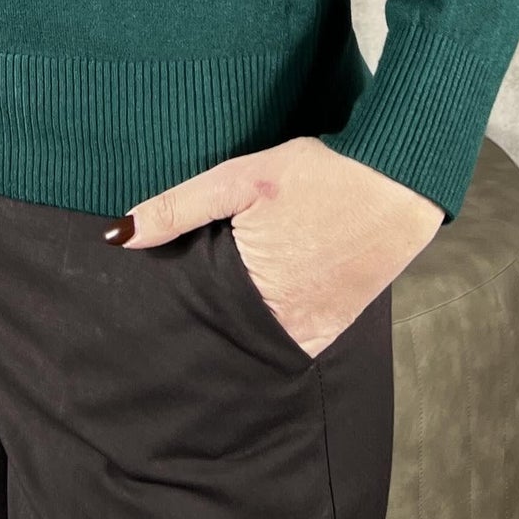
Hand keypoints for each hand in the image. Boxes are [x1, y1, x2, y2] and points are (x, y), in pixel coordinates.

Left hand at [108, 137, 443, 356]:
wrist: (399, 179)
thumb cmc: (319, 174)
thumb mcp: (240, 179)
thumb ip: (178, 208)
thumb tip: (120, 235)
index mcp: (256, 294)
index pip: (194, 321)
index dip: (171, 313)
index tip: (147, 311)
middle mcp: (288, 325)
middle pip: (225, 339)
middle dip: (200, 328)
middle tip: (171, 314)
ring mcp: (316, 330)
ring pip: (256, 344)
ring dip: (234, 331)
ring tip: (212, 308)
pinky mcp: (337, 325)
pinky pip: (292, 341)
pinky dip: (269, 329)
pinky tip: (254, 309)